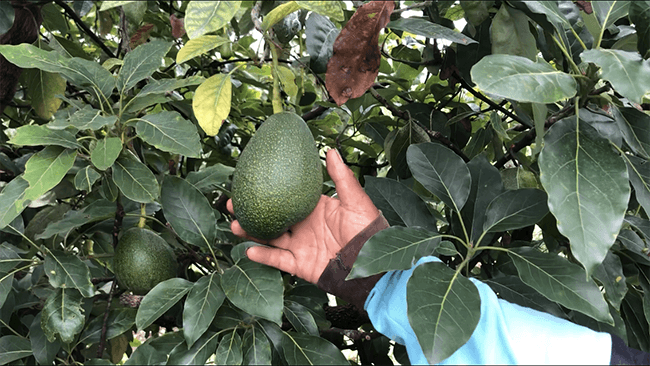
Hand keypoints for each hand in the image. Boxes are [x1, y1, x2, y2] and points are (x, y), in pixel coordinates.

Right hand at [227, 149, 379, 283]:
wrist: (371, 265)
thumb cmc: (367, 230)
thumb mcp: (355, 200)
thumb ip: (340, 177)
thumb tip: (330, 150)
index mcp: (314, 210)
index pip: (286, 197)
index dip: (268, 190)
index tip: (248, 181)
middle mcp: (303, 227)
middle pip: (272, 217)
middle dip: (251, 211)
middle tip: (232, 204)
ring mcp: (300, 246)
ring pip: (269, 238)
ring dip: (251, 232)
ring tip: (235, 225)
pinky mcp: (300, 265)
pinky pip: (278, 260)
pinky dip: (263, 257)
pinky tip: (249, 250)